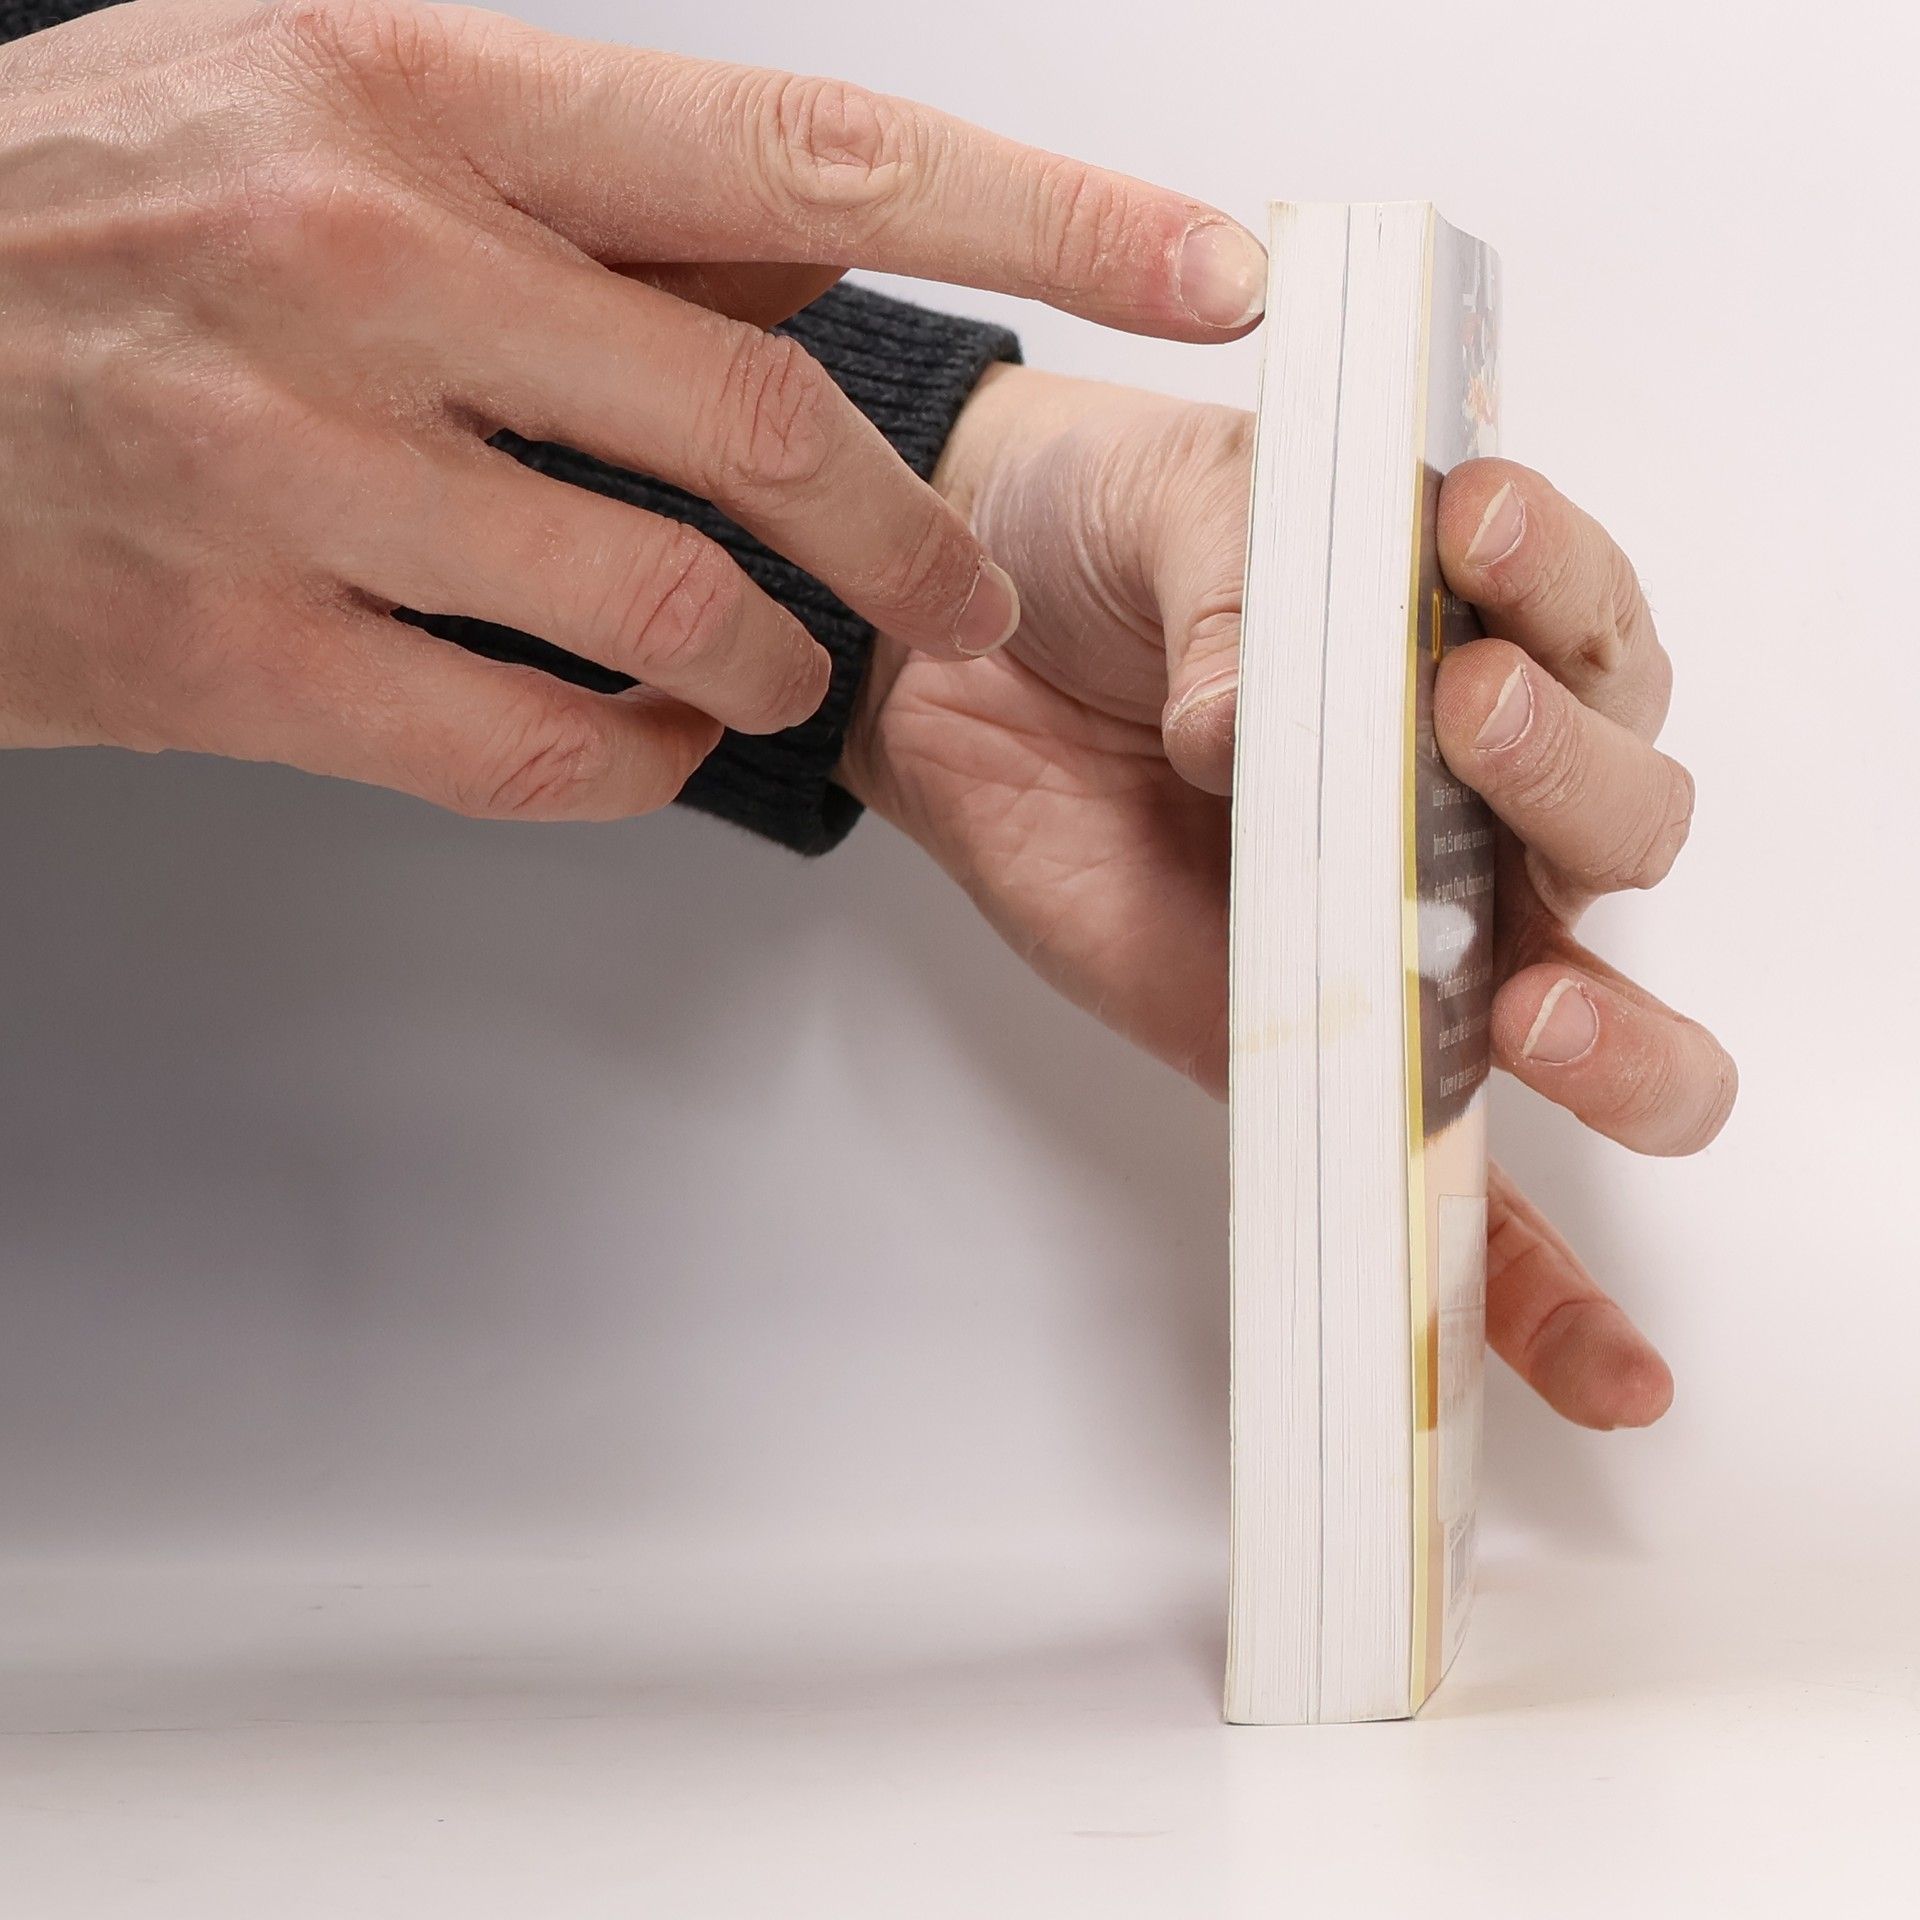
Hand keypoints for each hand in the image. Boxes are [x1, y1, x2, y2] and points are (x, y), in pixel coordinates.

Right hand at [0, 0, 1265, 818]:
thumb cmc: (95, 215)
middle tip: (969, 594)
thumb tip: (820, 238)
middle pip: (768, 421)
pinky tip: (650, 736)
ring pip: (665, 605)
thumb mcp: (334, 99)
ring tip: (788, 669)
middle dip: (912, 537)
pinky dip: (637, 762)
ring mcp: (297, 469)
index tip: (1208, 266)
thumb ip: (590, 176)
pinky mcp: (237, 656)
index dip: (1046, 212)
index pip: (814, 148)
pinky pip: (530, 747)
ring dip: (774, 660)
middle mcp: (370, 263)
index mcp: (418, 93)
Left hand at [840, 367, 1736, 1428]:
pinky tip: (1606, 1369)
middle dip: (1569, 779)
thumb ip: (1241, 589)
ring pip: (1595, 1013)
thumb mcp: (1179, 500)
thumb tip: (1242, 739)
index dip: (1558, 590)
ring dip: (1613, 1033)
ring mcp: (1408, 932)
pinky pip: (1459, 1186)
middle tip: (1459, 717)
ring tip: (1530, 1005)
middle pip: (1621, 824)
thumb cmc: (1099, 546)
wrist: (959, 641)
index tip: (1474, 531)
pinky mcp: (1322, 1045)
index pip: (1590, 630)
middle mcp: (1472, 795)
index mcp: (1477, 634)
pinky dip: (1534, 1287)